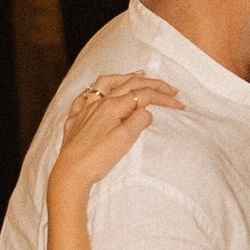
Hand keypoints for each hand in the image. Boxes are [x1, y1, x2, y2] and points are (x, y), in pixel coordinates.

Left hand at [51, 73, 182, 200]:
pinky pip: (84, 97)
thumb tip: (146, 112)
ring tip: (138, 74)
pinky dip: (95, 90)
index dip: (163, 98)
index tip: (179, 104)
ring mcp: (85, 110)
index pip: (143, 95)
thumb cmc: (97, 159)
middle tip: (170, 89)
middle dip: (152, 84)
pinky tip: (98, 92)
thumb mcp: (124, 140)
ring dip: (124, 77)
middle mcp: (98, 103)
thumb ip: (138, 121)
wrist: (70, 174)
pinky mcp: (75, 121)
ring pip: (105, 83)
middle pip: (129, 84)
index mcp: (112, 106)